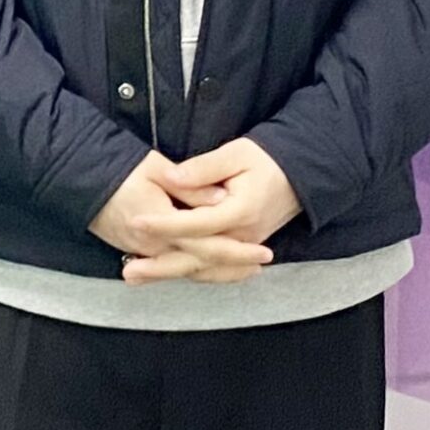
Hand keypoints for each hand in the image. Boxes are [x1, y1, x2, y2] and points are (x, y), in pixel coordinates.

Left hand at [121, 137, 300, 283]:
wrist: (300, 176)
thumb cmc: (267, 160)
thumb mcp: (236, 154)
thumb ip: (203, 168)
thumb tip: (171, 178)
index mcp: (240, 212)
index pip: (196, 225)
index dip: (164, 225)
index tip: (135, 221)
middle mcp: (243, 237)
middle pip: (197, 259)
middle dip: (160, 267)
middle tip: (128, 272)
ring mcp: (244, 247)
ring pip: (204, 268)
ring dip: (170, 273)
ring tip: (137, 275)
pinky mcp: (242, 248)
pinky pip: (214, 268)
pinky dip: (190, 272)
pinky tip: (166, 273)